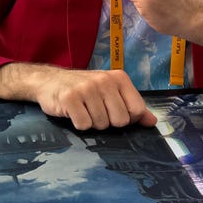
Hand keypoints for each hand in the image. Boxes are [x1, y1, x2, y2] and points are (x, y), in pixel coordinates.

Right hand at [0, 62, 156, 130]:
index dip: (127, 118)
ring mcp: (87, 88)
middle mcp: (104, 80)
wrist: (50, 81)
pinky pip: (84, 125)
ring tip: (83, 109)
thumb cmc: (85, 89)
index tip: (114, 112)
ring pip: (101, 124)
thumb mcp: (111, 93)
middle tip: (95, 110)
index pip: (136, 110)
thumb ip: (133, 106)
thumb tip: (152, 122)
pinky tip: (73, 112)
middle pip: (120, 121)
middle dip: (108, 122)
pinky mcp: (70, 98)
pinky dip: (78, 124)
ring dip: (92, 123)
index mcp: (119, 78)